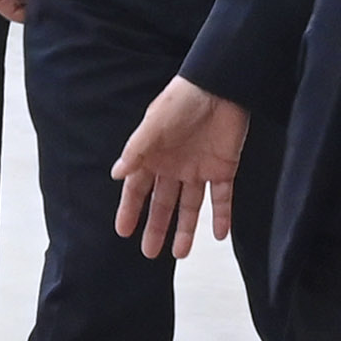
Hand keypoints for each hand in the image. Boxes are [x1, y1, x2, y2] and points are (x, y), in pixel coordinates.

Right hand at [113, 78, 249, 259]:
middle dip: (156, 227)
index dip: (130, 210)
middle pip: (163, 203)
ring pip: (191, 206)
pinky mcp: (224, 168)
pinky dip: (222, 216)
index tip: (123, 231)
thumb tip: (116, 174)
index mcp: (154, 155)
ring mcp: (199, 168)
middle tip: (150, 252)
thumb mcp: (154, 124)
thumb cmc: (181, 100)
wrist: (220, 87)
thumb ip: (137, 150)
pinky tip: (219, 235)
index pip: (138, 189)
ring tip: (180, 253)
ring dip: (186, 229)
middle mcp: (174, 166)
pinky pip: (222, 198)